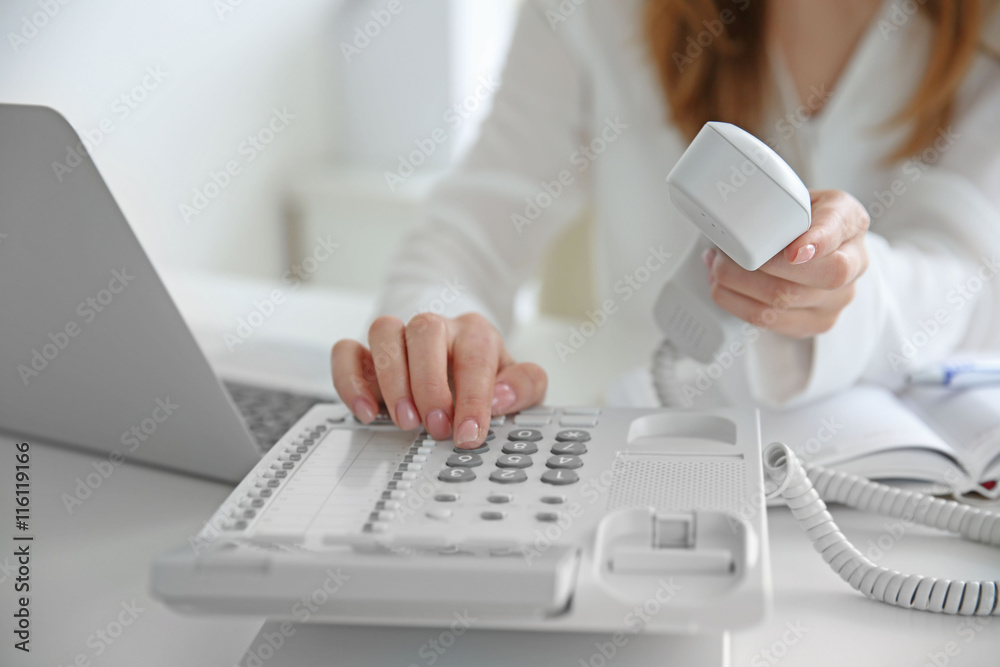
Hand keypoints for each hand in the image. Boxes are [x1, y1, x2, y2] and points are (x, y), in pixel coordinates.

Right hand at [331, 312, 547, 447]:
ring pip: (384, 331)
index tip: (469, 433)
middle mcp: (435, 327)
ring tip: (405, 421)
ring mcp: (398, 336)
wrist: (455, 358)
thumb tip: (502, 397)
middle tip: (437, 428)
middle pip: (425, 329)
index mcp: (475, 332)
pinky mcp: (366, 352)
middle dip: (430, 384)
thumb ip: (525, 386)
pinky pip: (346, 350)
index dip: (473, 397)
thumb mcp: (518, 383)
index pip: (475, 354)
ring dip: (392, 379)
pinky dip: (350, 380)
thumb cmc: (485, 376)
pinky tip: (365, 411)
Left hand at [704, 189, 869, 337]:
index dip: (817, 241)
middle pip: (811, 275)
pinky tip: (724, 287)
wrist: (817, 250)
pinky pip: (770, 320)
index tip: (793, 251)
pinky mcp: (815, 323)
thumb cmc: (804, 221)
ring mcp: (836, 299)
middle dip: (758, 266)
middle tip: (727, 254)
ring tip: (718, 268)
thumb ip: (785, 202)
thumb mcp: (801, 196)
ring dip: (737, 284)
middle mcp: (853, 264)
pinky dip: (736, 303)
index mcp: (851, 223)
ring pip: (783, 301)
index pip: (839, 230)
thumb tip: (747, 215)